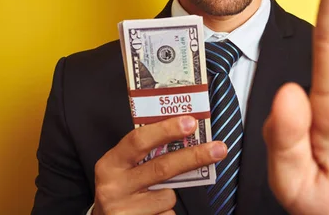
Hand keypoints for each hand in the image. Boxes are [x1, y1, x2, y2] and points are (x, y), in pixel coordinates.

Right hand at [93, 115, 226, 214]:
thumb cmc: (121, 188)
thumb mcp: (123, 167)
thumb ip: (145, 152)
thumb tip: (184, 133)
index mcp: (111, 164)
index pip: (139, 140)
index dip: (166, 129)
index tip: (191, 123)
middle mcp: (114, 187)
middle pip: (163, 168)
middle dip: (194, 156)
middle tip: (218, 148)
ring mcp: (125, 209)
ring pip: (168, 195)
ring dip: (171, 193)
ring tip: (152, 197)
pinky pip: (167, 214)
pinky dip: (166, 211)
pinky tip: (152, 211)